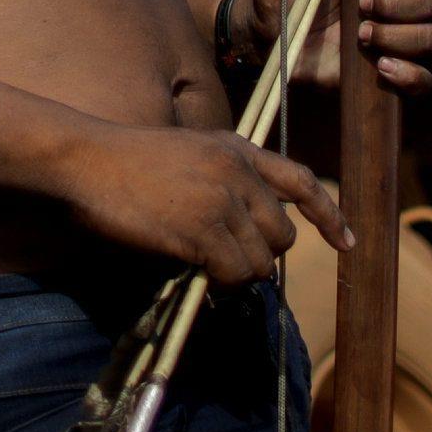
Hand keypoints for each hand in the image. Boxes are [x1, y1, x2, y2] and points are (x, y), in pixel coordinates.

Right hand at [56, 118, 348, 286]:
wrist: (84, 161)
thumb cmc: (123, 161)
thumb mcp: (186, 153)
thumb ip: (222, 181)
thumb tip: (243, 232)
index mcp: (237, 148)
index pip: (301, 182)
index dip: (329, 215)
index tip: (347, 242)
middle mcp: (239, 172)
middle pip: (283, 234)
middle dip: (262, 255)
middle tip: (227, 263)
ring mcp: (223, 200)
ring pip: (261, 261)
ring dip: (239, 275)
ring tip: (206, 269)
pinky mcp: (203, 228)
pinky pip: (235, 273)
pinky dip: (222, 284)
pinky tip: (199, 275)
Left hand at [249, 0, 431, 91]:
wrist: (264, 33)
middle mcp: (398, 0)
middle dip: (400, 2)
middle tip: (361, 4)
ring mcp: (395, 38)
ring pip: (431, 36)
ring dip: (399, 36)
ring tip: (360, 36)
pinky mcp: (386, 73)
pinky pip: (424, 81)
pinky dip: (410, 76)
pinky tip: (381, 68)